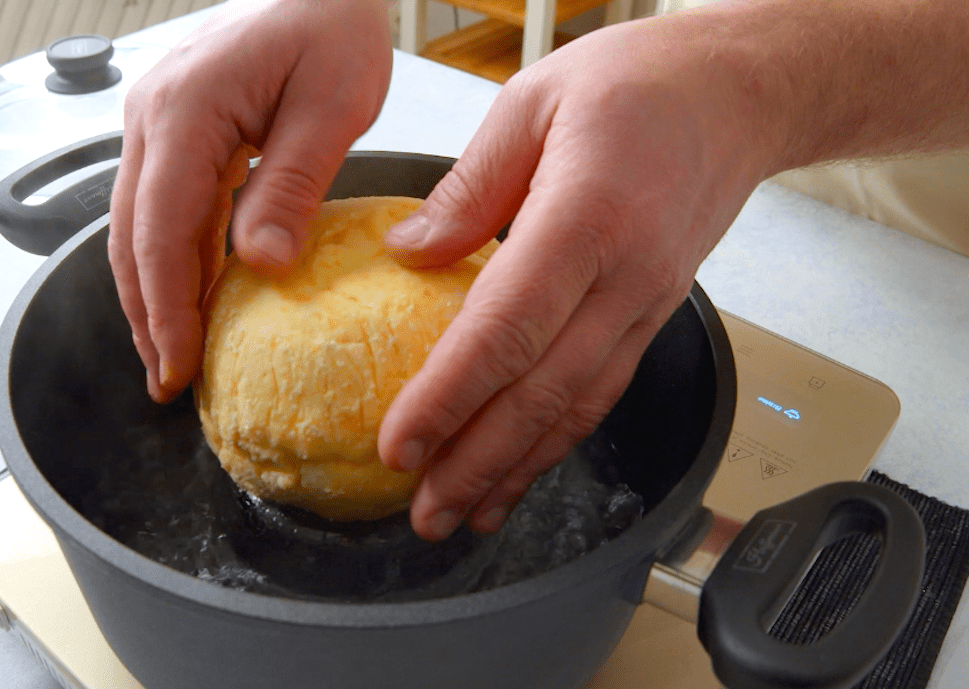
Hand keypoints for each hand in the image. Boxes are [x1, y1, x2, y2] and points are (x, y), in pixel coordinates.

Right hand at [109, 0, 392, 402]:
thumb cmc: (333, 24)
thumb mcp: (331, 105)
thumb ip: (291, 184)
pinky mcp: (175, 131)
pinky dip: (171, 259)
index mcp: (187, 109)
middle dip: (145, 314)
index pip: (161, 228)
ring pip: (136, 225)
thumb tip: (262, 265)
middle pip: (131, 236)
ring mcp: (157, 122)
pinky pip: (161, 206)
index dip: (166, 306)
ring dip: (151, 293)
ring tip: (171, 355)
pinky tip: (190, 298)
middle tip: (167, 381)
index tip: (178, 364)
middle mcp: (153, 116)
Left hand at [377, 16, 776, 540]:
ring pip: (578, 407)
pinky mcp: (652, 315)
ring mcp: (647, 303)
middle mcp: (626, 275)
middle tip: (423, 514)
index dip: (450, 397)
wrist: (740, 94)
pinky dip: (558, 440)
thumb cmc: (638, 84)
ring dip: (518, 469)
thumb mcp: (532, 103)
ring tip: (465, 514)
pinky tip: (522, 468)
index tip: (399, 445)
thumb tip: (408, 254)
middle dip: (477, 463)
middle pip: (543, 391)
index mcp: (587, 216)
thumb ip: (467, 188)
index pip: (507, 328)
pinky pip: (601, 391)